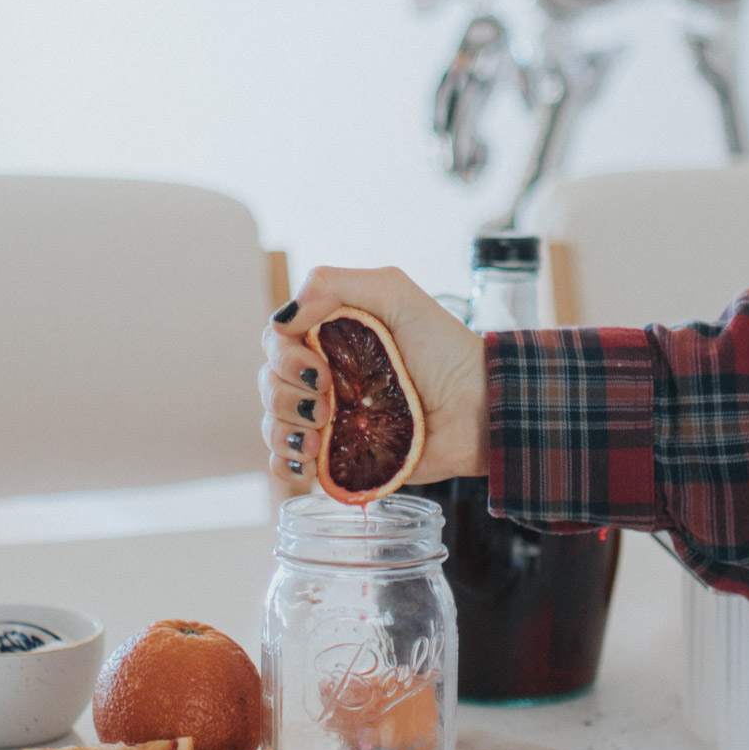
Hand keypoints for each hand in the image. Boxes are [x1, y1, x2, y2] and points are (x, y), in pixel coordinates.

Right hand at [260, 265, 488, 488]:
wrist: (479, 408)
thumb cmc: (444, 348)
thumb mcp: (393, 292)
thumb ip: (333, 284)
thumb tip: (280, 318)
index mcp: (330, 337)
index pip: (276, 342)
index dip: (285, 357)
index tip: (319, 369)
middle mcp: (324, 377)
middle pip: (269, 384)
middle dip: (287, 394)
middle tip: (329, 402)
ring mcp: (330, 420)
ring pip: (272, 424)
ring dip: (285, 430)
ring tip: (321, 435)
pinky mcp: (340, 459)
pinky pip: (287, 465)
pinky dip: (285, 464)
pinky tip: (309, 461)